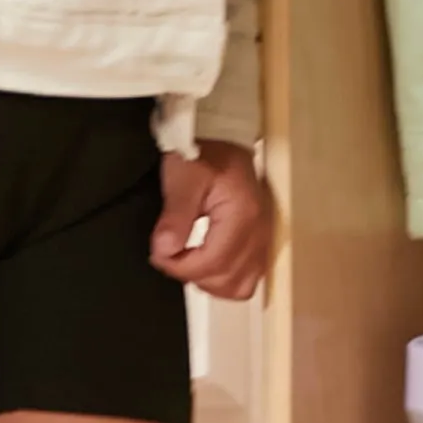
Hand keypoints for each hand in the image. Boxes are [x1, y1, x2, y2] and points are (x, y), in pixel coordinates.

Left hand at [154, 143, 271, 299]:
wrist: (223, 138)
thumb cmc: (203, 153)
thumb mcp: (182, 179)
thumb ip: (175, 218)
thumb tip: (165, 252)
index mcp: (242, 214)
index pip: (214, 262)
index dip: (181, 268)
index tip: (159, 256)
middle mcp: (259, 230)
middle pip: (229, 279)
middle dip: (194, 276)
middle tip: (170, 258)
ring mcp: (263, 236)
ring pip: (242, 284)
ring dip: (212, 282)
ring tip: (189, 263)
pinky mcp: (260, 239)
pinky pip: (250, 275)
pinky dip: (226, 278)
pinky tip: (208, 263)